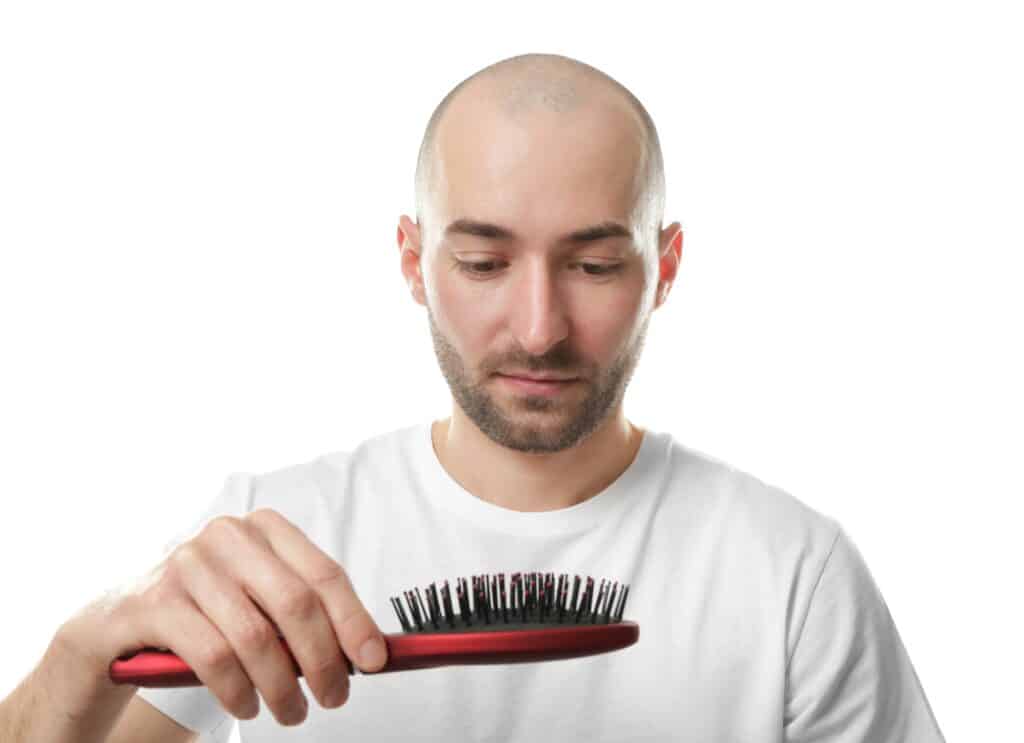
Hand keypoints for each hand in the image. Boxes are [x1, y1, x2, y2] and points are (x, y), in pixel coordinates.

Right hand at [58, 508, 386, 726]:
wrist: (119, 621)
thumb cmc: (207, 611)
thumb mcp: (258, 601)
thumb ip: (305, 615)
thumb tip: (367, 651)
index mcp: (265, 530)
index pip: (325, 575)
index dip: (354, 620)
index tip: (375, 661)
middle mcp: (228, 537)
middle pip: (295, 603)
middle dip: (323, 660)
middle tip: (334, 697)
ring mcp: (187, 565)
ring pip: (255, 636)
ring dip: (281, 686)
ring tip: (291, 712)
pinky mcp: (153, 602)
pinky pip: (212, 656)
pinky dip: (237, 690)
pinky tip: (245, 705)